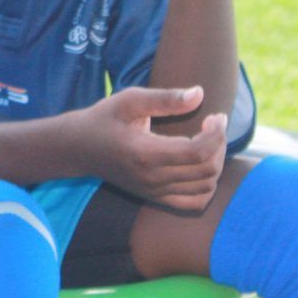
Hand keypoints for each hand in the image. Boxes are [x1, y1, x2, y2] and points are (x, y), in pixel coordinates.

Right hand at [72, 86, 227, 211]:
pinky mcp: (155, 197)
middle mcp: (152, 178)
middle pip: (206, 170)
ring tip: (208, 143)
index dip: (216, 134)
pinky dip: (207, 186)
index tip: (216, 116)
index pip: (197, 152)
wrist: (78, 148)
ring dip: (216, 164)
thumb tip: (199, 94)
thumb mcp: (129, 100)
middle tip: (213, 125)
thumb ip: (165, 98)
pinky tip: (201, 165)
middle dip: (219, 145)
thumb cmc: (104, 118)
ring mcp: (154, 191)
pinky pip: (194, 203)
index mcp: (145, 153)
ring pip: (205, 187)